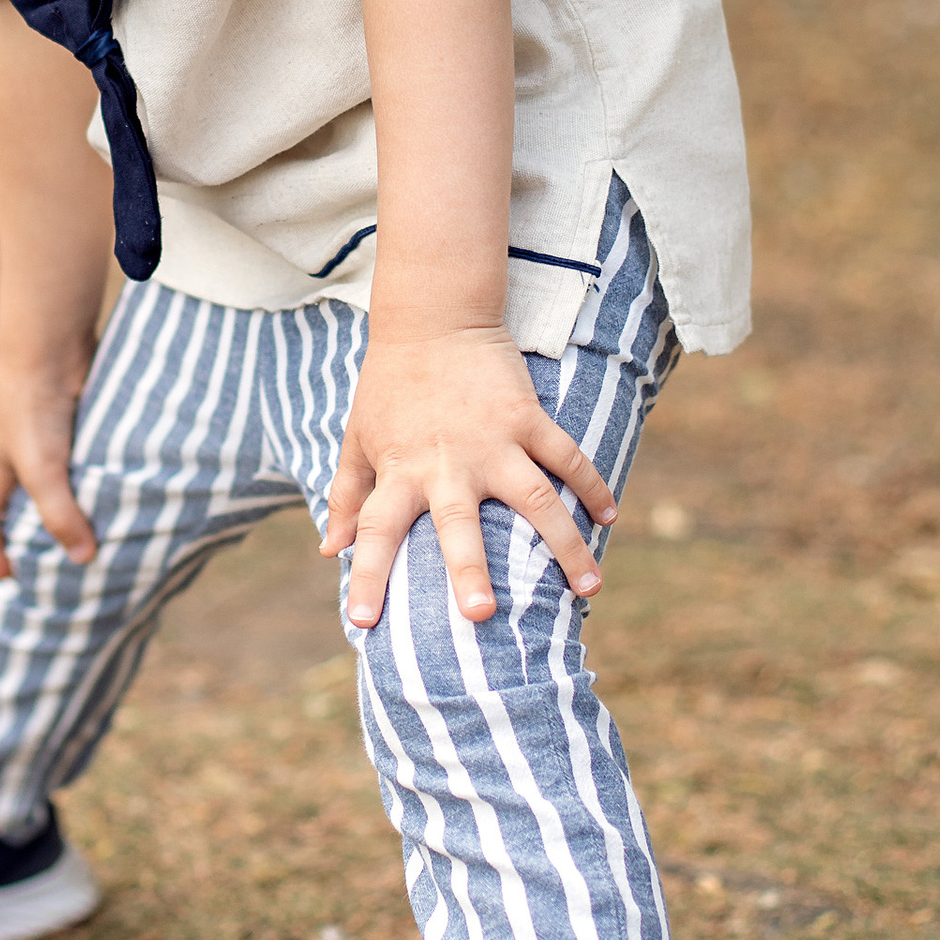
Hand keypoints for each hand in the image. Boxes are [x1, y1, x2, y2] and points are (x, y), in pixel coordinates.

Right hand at [0, 358, 98, 579]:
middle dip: (27, 522)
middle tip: (49, 553)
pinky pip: (83, 450)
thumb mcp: (44, 471)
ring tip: (96, 522)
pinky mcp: (75, 414)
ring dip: (69, 495)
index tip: (6, 577)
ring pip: (53, 472)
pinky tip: (120, 481)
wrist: (53, 348)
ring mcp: (46, 429)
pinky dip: (95, 468)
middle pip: (15, 494)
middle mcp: (17, 448)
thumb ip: (62, 515)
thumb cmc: (34, 411)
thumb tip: (85, 560)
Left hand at [322, 323, 617, 629]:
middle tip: (479, 614)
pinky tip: (609, 518)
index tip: (364, 621)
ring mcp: (493, 440)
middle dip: (468, 569)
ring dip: (563, 544)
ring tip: (589, 588)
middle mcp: (447, 462)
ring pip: (535, 499)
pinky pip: (566, 456)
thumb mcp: (358, 438)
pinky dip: (591, 485)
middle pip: (458, 523)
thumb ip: (348, 496)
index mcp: (400, 470)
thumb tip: (330, 550)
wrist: (432, 318)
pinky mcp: (527, 416)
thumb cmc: (390, 386)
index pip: (376, 530)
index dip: (367, 575)